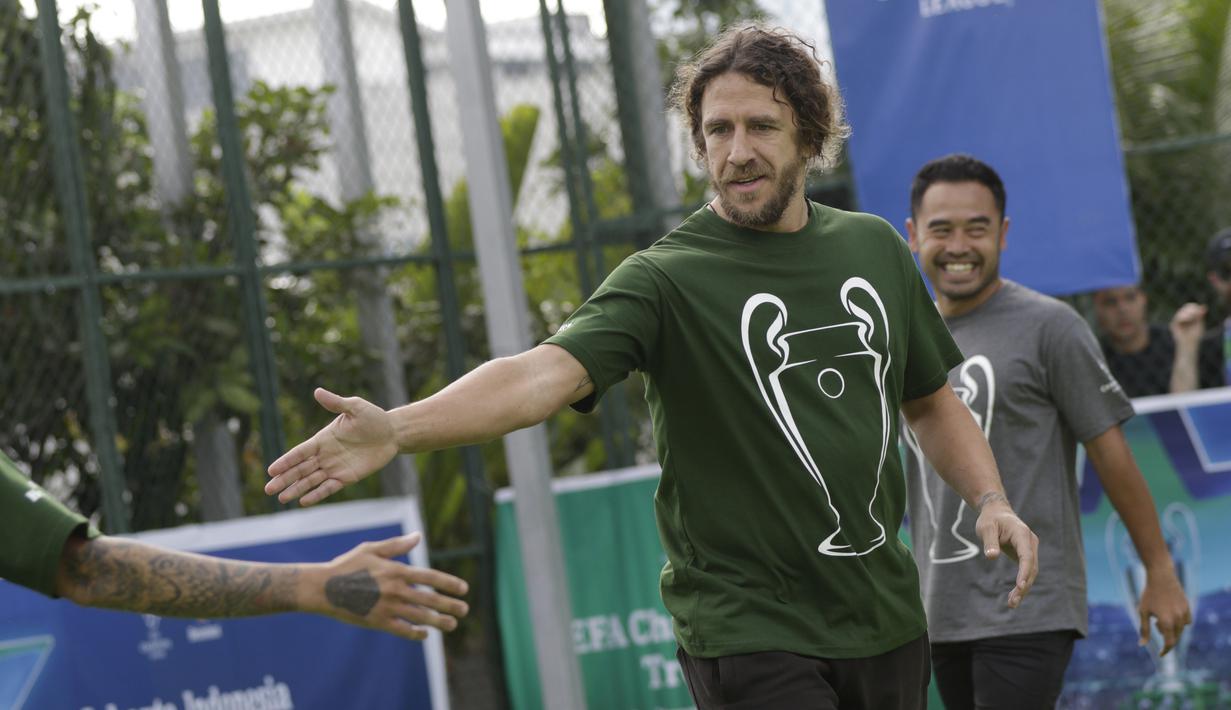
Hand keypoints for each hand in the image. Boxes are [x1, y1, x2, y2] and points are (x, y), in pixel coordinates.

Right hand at [266, 388, 397, 504]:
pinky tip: (304, 501)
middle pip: (300, 469)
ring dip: (296, 489)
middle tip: (268, 489)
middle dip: (285, 479)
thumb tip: (317, 391)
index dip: (286, 461)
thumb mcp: (355, 407)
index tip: (271, 470)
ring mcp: (335, 467)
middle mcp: (325, 455)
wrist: (392, 433)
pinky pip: (329, 488)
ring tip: (281, 499)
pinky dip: (317, 494)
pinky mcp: (347, 477)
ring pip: (311, 480)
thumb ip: (336, 403)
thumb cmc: (373, 417)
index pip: (300, 452)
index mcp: (323, 439)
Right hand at [309, 533, 469, 640]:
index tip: (464, 588)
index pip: (430, 578)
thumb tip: (418, 536)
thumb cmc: (347, 565)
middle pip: (430, 599)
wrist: (322, 588)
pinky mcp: (377, 622)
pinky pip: (402, 629)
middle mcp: (395, 590)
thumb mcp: (371, 549)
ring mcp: (387, 607)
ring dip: (439, 621)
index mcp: (396, 570)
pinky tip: (425, 634)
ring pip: (420, 617)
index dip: (449, 583)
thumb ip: (397, 545)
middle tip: (465, 610)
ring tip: (453, 625)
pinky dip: (415, 632)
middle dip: (450, 605)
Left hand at [974, 495, 1038, 608]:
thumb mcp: (986, 527)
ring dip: (1023, 588)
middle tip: (1013, 602)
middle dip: (1024, 585)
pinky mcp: (1026, 555)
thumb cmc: (990, 519)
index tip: (1020, 586)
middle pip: (1031, 567)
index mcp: (1022, 534)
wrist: (996, 512)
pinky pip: (1026, 571)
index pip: (1027, 556)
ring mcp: (1030, 549)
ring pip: (1031, 572)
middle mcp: (1030, 542)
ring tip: (1012, 604)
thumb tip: (991, 557)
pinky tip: (1015, 596)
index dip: (1024, 571)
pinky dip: (1021, 583)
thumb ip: (989, 541)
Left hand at [1138, 562, 1190, 655]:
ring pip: (1181, 629)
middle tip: (1156, 628)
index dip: (1165, 650)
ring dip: (1172, 630)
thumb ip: (1144, 630)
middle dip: (1167, 637)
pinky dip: (1179, 623)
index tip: (1161, 654)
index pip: (1169, 643)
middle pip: (1175, 637)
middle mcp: (1178, 619)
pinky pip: (1186, 621)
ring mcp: (1184, 613)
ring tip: (1159, 620)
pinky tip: (1171, 616)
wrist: (1161, 577)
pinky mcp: (1188, 607)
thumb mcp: (1143, 612)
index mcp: (1166, 621)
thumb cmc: (1149, 594)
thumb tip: (1142, 645)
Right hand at [1169, 303, 1206, 350]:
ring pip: (1181, 311)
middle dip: (1192, 310)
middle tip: (1197, 314)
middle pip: (1186, 307)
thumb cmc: (1195, 335)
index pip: (1191, 306)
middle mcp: (1182, 316)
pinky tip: (1187, 320)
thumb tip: (1204, 306)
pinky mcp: (1173, 324)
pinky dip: (1183, 318)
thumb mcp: (1200, 324)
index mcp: (1189, 315)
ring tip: (1192, 318)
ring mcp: (1177, 320)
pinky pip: (1178, 318)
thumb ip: (1200, 316)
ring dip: (1188, 314)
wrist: (1189, 343)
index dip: (1195, 307)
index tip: (1201, 311)